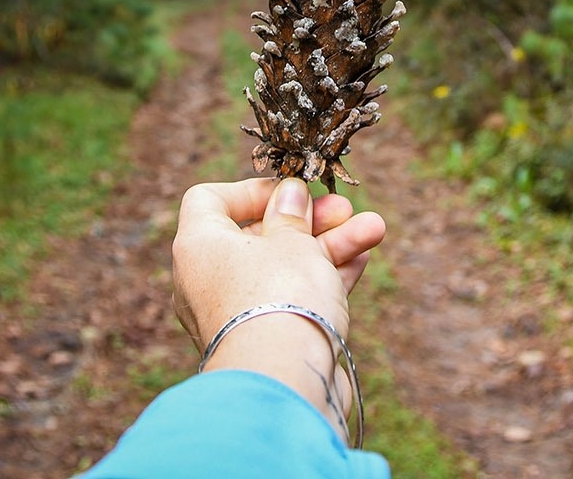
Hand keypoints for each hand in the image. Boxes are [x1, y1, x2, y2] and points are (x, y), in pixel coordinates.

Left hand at [171, 178, 385, 428]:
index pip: (209, 201)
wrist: (286, 381)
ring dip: (329, 244)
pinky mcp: (265, 339)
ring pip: (284, 267)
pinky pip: (293, 297)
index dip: (251, 190)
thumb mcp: (293, 240)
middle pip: (258, 235)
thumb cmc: (280, 297)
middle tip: (343, 208)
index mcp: (199, 247)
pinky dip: (324, 277)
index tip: (289, 191)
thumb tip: (288, 195)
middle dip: (308, 219)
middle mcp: (209, 280)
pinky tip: (361, 257)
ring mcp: (237, 312)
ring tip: (373, 228)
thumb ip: (291, 215)